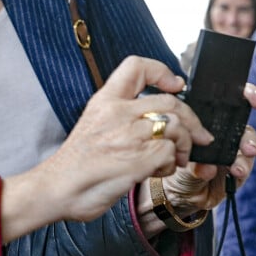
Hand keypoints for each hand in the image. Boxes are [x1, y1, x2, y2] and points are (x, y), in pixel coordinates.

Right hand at [1, 56, 214, 241]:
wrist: (55, 189)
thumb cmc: (77, 161)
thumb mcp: (95, 122)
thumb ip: (124, 113)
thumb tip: (161, 115)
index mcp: (105, 100)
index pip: (136, 66)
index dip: (162, 71)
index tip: (175, 85)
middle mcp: (118, 112)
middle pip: (170, 102)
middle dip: (191, 120)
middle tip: (199, 135)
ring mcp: (128, 135)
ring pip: (175, 128)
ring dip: (184, 146)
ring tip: (176, 158)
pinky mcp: (137, 159)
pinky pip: (170, 153)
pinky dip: (171, 164)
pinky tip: (158, 171)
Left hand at [158, 83, 255, 215]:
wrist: (174, 193)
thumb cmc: (172, 159)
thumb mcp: (175, 140)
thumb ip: (188, 134)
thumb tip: (203, 134)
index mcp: (206, 114)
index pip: (227, 96)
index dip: (245, 91)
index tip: (255, 95)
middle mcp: (222, 128)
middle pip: (243, 112)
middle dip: (255, 106)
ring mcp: (231, 147)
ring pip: (248, 137)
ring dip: (249, 142)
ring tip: (248, 150)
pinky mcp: (237, 168)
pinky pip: (246, 163)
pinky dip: (242, 165)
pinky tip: (236, 170)